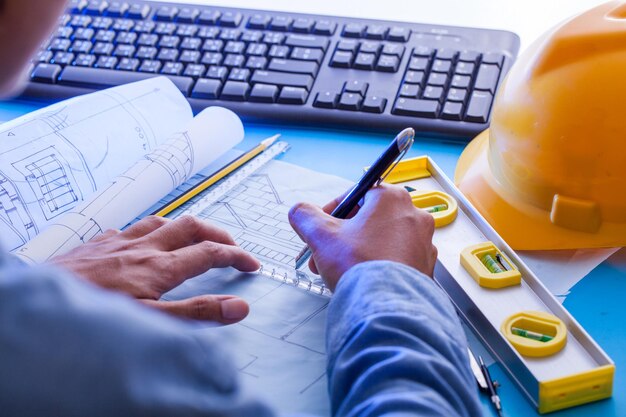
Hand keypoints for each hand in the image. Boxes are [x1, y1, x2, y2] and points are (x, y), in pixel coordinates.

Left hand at [49, 216, 259, 323]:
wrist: (40, 306)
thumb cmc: (92, 317)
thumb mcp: (151, 322)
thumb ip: (197, 313)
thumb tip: (236, 307)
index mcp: (159, 267)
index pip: (210, 253)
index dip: (236, 257)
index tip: (251, 265)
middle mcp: (141, 248)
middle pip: (191, 226)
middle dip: (218, 233)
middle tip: (232, 248)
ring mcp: (117, 242)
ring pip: (161, 221)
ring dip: (185, 227)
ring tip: (195, 238)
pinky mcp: (96, 244)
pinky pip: (130, 228)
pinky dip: (148, 231)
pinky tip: (142, 241)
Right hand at [289, 184, 436, 290]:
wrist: (386, 307)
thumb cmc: (362, 267)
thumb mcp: (321, 235)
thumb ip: (305, 216)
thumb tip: (300, 212)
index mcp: (392, 199)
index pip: (355, 194)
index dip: (332, 211)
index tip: (321, 226)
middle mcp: (413, 216)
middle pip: (368, 218)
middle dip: (342, 236)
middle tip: (325, 252)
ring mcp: (423, 242)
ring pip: (382, 239)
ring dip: (358, 250)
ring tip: (340, 269)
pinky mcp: (424, 266)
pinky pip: (395, 258)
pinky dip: (378, 264)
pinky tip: (362, 279)